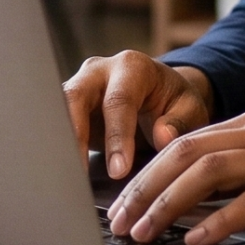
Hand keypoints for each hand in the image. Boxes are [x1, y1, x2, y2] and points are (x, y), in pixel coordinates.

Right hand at [63, 51, 214, 179]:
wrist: (159, 94)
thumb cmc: (174, 102)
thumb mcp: (190, 109)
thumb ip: (180, 122)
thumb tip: (163, 137)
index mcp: (132, 67)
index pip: (118, 100)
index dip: (117, 136)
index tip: (119, 170)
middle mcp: (99, 71)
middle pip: (75, 97)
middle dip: (74, 136)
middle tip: (78, 173)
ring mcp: (79, 87)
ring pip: (56, 110)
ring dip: (57, 143)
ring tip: (63, 177)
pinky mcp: (67, 107)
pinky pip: (54, 125)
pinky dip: (55, 148)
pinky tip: (59, 173)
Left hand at [105, 113, 244, 244]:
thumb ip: (244, 170)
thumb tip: (192, 201)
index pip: (184, 142)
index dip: (146, 172)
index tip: (121, 203)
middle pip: (184, 152)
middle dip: (143, 188)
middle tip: (118, 222)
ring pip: (208, 173)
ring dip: (168, 204)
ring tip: (144, 233)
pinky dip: (217, 221)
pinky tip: (196, 240)